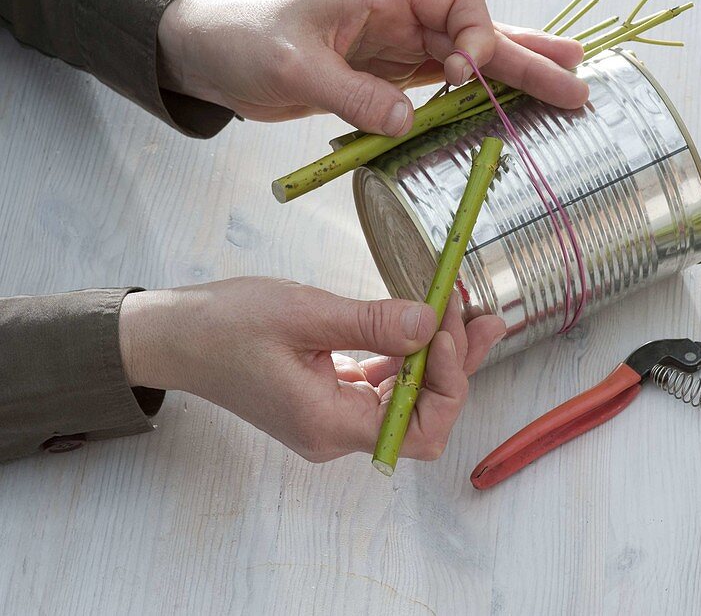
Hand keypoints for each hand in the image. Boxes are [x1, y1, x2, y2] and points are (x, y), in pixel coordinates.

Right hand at [118, 277, 505, 462]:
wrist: (173, 336)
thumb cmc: (224, 326)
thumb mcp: (304, 314)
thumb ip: (371, 323)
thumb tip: (430, 323)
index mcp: (328, 424)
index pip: (418, 429)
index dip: (447, 382)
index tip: (448, 326)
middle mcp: (334, 433)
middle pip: (420, 416)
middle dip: (456, 367)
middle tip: (481, 318)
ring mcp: (332, 418)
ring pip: (406, 399)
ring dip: (438, 359)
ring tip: (467, 315)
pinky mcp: (327, 397)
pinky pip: (382, 384)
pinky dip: (407, 355)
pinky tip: (424, 324)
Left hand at [156, 0, 589, 135]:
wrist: (219, 57)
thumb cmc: (248, 45)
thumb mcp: (295, 69)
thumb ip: (354, 94)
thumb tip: (407, 122)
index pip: (460, 1)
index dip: (478, 35)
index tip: (464, 73)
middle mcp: (402, 18)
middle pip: (482, 32)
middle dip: (530, 56)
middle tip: (579, 84)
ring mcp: (401, 49)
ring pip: (474, 61)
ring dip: (519, 78)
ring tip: (569, 91)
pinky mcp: (393, 78)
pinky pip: (449, 88)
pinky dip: (482, 99)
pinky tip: (513, 109)